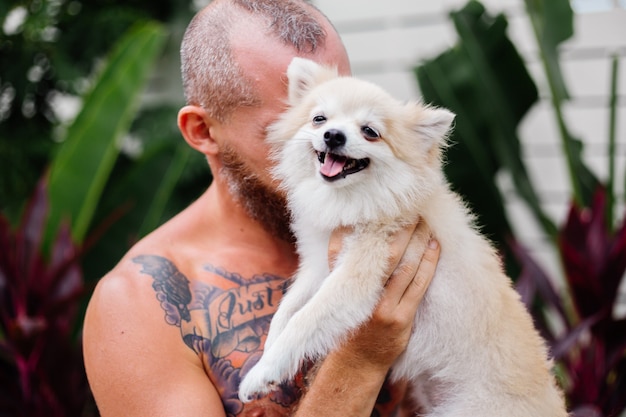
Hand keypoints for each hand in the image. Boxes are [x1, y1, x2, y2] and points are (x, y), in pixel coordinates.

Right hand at [329, 220, 439, 369]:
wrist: (355, 361)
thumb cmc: (347, 318)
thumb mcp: (335, 288)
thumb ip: (339, 259)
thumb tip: (348, 227)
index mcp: (342, 281)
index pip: (358, 245)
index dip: (374, 225)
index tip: (386, 209)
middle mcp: (361, 293)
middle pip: (387, 251)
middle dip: (402, 228)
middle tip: (412, 209)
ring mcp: (382, 306)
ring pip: (405, 265)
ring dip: (418, 241)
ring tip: (425, 222)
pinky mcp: (399, 318)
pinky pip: (418, 285)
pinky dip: (428, 263)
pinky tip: (434, 247)